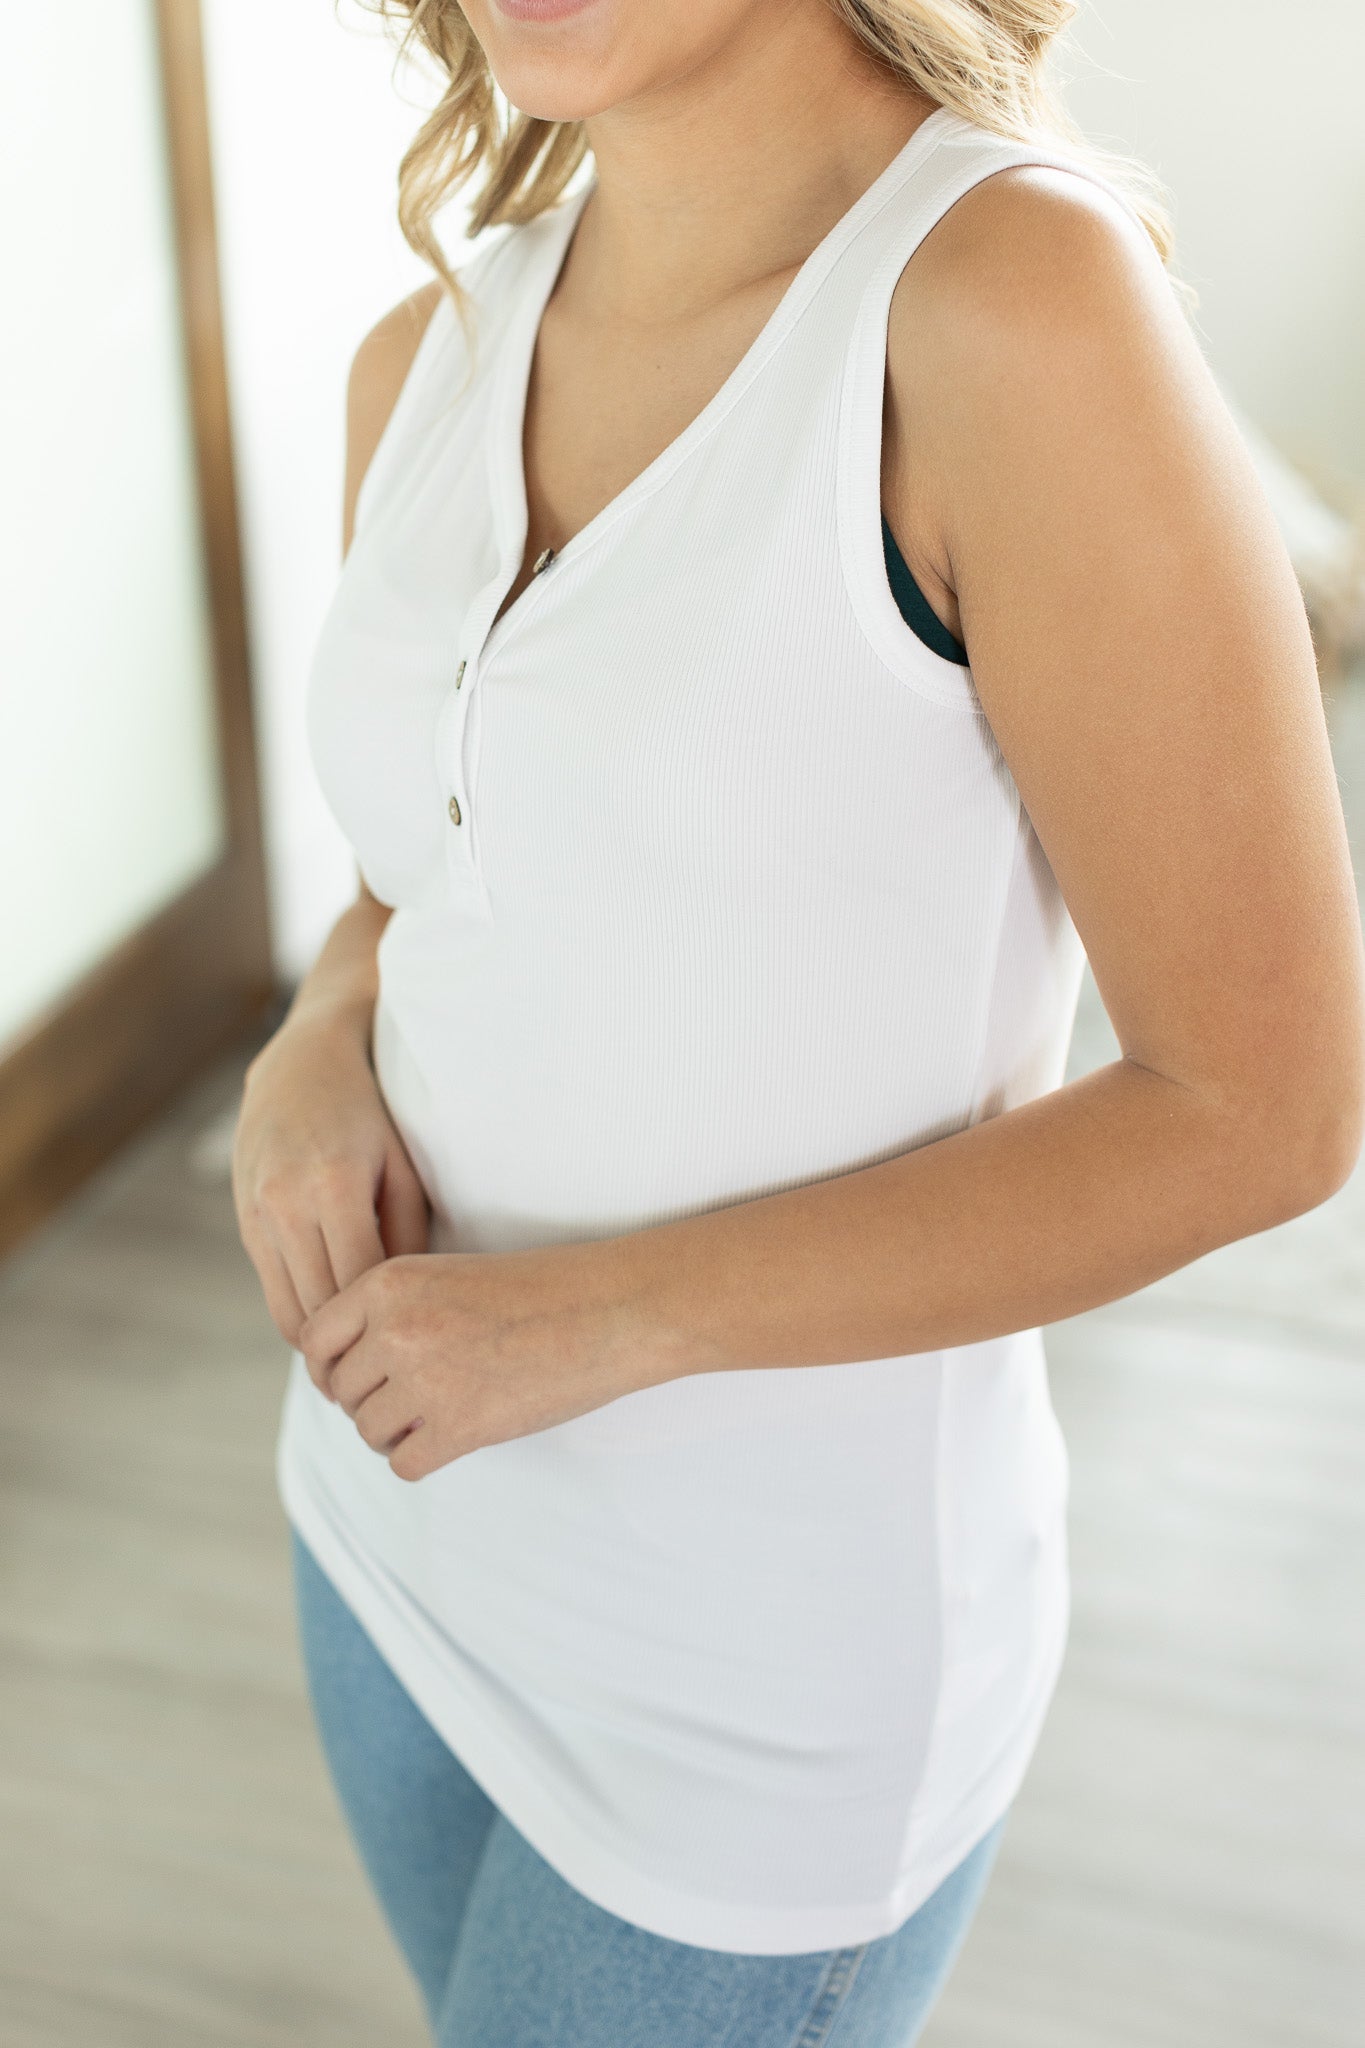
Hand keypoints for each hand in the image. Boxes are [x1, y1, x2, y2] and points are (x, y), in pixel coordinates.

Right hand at [233, 1017, 430, 1347]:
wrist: (300, 1067)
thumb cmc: (372, 1116)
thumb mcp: (404, 1167)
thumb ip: (408, 1236)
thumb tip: (406, 1305)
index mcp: (335, 1185)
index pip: (358, 1285)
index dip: (382, 1329)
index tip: (411, 1355)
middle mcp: (286, 1202)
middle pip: (320, 1308)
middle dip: (351, 1351)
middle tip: (386, 1382)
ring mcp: (257, 1213)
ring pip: (289, 1311)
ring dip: (321, 1346)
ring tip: (359, 1368)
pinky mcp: (244, 1222)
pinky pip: (272, 1291)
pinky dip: (301, 1317)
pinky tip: (332, 1330)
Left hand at [296, 1245, 656, 1480]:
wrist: (610, 1307)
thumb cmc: (540, 1289)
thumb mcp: (449, 1277)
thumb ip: (394, 1311)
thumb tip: (344, 1370)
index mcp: (390, 1282)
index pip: (315, 1339)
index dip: (329, 1366)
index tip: (353, 1378)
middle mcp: (397, 1329)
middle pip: (340, 1390)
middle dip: (366, 1401)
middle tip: (405, 1401)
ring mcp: (427, 1380)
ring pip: (367, 1430)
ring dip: (393, 1432)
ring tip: (432, 1418)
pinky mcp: (461, 1426)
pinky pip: (405, 1463)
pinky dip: (420, 1458)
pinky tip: (448, 1439)